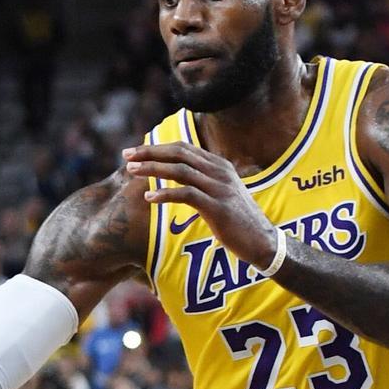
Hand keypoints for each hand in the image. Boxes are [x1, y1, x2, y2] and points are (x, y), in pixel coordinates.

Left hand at [122, 143, 278, 268]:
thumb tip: (177, 178)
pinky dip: (166, 194)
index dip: (157, 148)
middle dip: (150, 153)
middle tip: (126, 155)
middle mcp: (220, 171)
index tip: (135, 151)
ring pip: (180, 170)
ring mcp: (220, 188)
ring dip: (153, 169)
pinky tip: (149, 198)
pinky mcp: (218, 207)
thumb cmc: (237, 221)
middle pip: (179, 154)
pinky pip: (187, 194)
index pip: (183, 148)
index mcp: (219, 165)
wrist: (263, 241)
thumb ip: (202, 183)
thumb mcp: (220, 195)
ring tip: (131, 171)